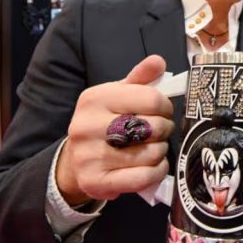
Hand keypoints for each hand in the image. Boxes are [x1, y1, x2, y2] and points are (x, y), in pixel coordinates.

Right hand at [56, 55, 174, 204]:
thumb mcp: (118, 95)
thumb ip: (140, 78)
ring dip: (161, 151)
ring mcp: (89, 157)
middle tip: (160, 131)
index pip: (151, 99)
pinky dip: (157, 171)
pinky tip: (154, 165)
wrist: (76, 160)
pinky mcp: (96, 182)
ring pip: (150, 153)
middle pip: (153, 127)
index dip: (166, 106)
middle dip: (165, 129)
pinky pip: (143, 177)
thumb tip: (158, 61)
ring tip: (154, 147)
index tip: (163, 111)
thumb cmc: (105, 122)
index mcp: (94, 98)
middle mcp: (87, 126)